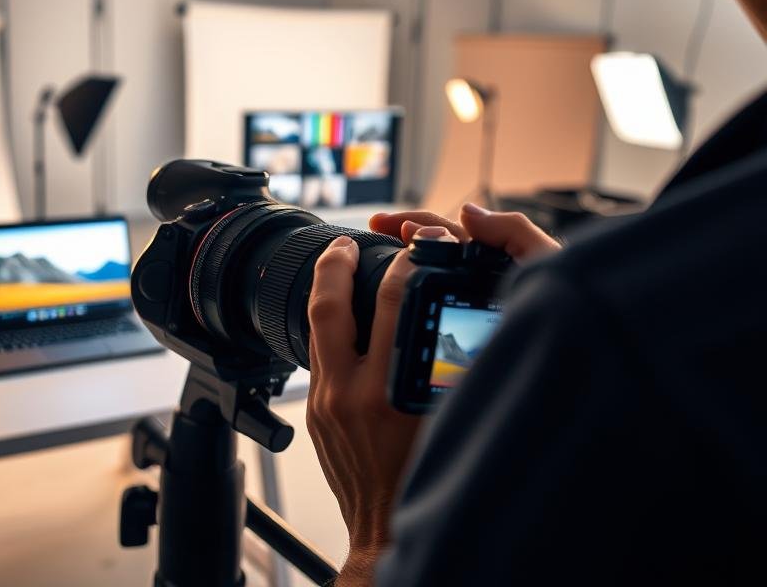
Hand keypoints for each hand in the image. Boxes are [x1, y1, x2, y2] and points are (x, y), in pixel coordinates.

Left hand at [306, 205, 558, 584]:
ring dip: (325, 291)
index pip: (392, 304)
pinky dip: (327, 328)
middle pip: (330, 306)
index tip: (413, 246)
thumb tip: (459, 314)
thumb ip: (453, 367)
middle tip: (345, 241)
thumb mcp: (451, 417)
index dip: (405, 264)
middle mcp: (349, 394)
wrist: (385, 532)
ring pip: (315, 328)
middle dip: (336, 263)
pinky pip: (317, 356)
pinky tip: (342, 317)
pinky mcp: (316, 414)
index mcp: (391, 392)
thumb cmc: (427, 479)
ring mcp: (325, 403)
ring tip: (337, 265)